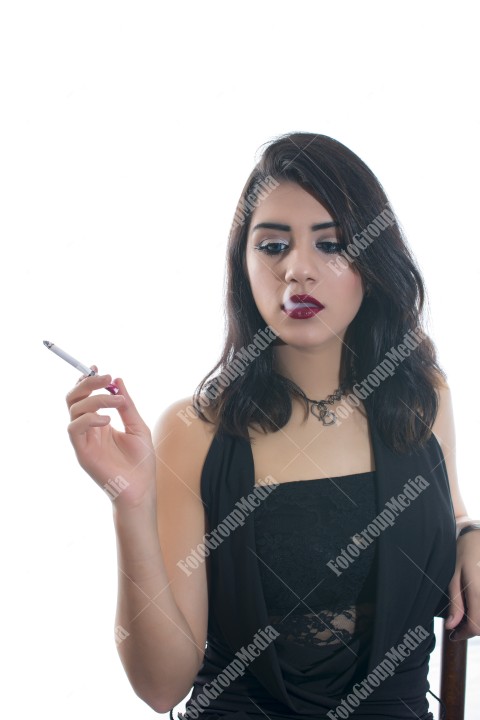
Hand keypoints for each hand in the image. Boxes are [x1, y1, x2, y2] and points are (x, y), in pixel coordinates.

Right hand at [66, 366, 156, 508]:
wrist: (142, 488)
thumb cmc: (141, 461)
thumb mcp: (137, 426)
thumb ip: (127, 405)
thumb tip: (118, 380)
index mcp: (99, 423)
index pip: (85, 396)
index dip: (87, 380)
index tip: (98, 368)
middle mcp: (88, 430)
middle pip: (74, 398)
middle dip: (87, 383)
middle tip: (105, 377)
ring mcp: (83, 440)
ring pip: (74, 409)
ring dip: (95, 399)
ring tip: (117, 402)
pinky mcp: (82, 452)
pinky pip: (74, 428)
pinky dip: (89, 418)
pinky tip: (107, 421)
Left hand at [444, 530, 479, 640]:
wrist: (478, 535)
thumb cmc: (464, 552)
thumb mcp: (454, 576)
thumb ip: (455, 602)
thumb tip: (452, 627)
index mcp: (478, 592)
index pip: (476, 627)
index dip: (464, 634)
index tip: (454, 634)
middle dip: (473, 629)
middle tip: (459, 625)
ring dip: (479, 620)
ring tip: (467, 613)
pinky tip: (475, 604)